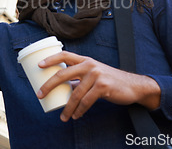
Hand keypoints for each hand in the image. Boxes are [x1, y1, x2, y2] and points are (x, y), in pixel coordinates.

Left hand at [36, 51, 160, 121]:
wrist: (133, 86)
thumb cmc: (110, 80)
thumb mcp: (94, 74)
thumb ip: (79, 78)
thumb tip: (62, 87)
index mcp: (85, 60)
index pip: (64, 55)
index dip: (50, 59)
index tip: (38, 66)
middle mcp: (89, 65)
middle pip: (63, 73)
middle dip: (49, 85)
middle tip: (40, 95)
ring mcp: (96, 75)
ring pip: (75, 93)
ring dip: (67, 107)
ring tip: (63, 116)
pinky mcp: (103, 86)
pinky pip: (86, 101)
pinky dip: (79, 110)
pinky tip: (76, 116)